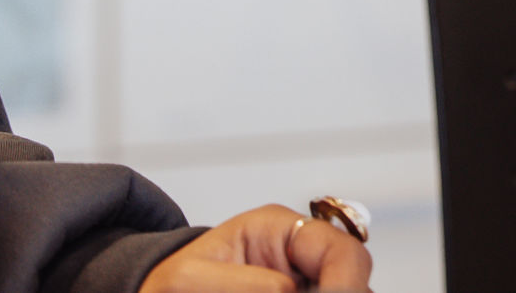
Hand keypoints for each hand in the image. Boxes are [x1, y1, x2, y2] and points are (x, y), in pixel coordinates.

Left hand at [140, 206, 373, 292]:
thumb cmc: (166, 285)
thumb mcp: (191, 281)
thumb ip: (242, 285)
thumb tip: (289, 290)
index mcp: (277, 229)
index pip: (339, 250)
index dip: (346, 283)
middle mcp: (296, 256)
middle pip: (349, 277)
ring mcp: (298, 281)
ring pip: (337, 291)